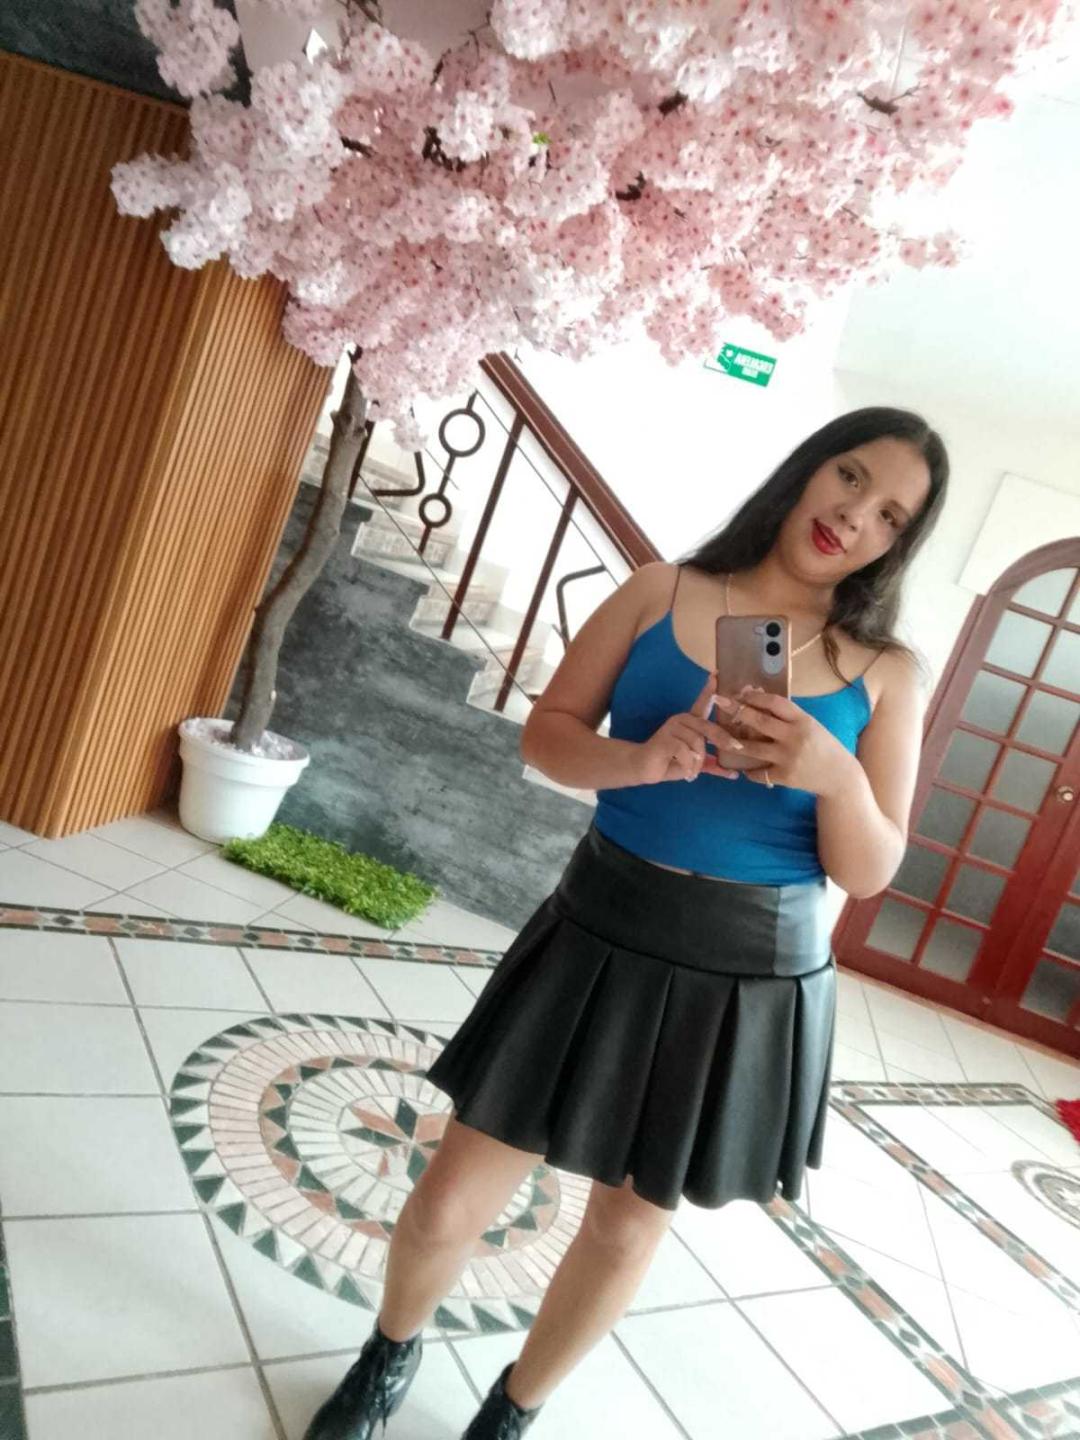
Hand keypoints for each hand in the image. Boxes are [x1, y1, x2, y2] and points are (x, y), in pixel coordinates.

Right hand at [635, 673, 744, 784]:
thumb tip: (734, 774)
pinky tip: (683, 770)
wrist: (644, 769)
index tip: (717, 674)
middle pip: (707, 727)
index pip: (701, 703)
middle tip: (734, 748)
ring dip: (697, 762)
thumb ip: (714, 766)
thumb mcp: (696, 764)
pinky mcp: (665, 738)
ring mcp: (672, 728)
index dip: (709, 690)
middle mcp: (681, 720)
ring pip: (698, 743)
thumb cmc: (670, 763)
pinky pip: (686, 752)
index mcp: (689, 722)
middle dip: (722, 740)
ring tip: (690, 770)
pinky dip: (688, 765)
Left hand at [713, 687, 859, 796]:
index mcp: (803, 720)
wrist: (840, 777)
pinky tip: (743, 768)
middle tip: (719, 702)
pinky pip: (758, 773)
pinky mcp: (784, 776)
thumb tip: (758, 701)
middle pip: (759, 721)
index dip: (755, 696)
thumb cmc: (822, 746)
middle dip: (736, 710)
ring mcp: (788, 758)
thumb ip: (788, 717)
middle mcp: (795, 737)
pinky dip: (748, 771)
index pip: (775, 702)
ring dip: (732, 741)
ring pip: (752, 748)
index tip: (740, 691)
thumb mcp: (810, 725)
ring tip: (717, 736)